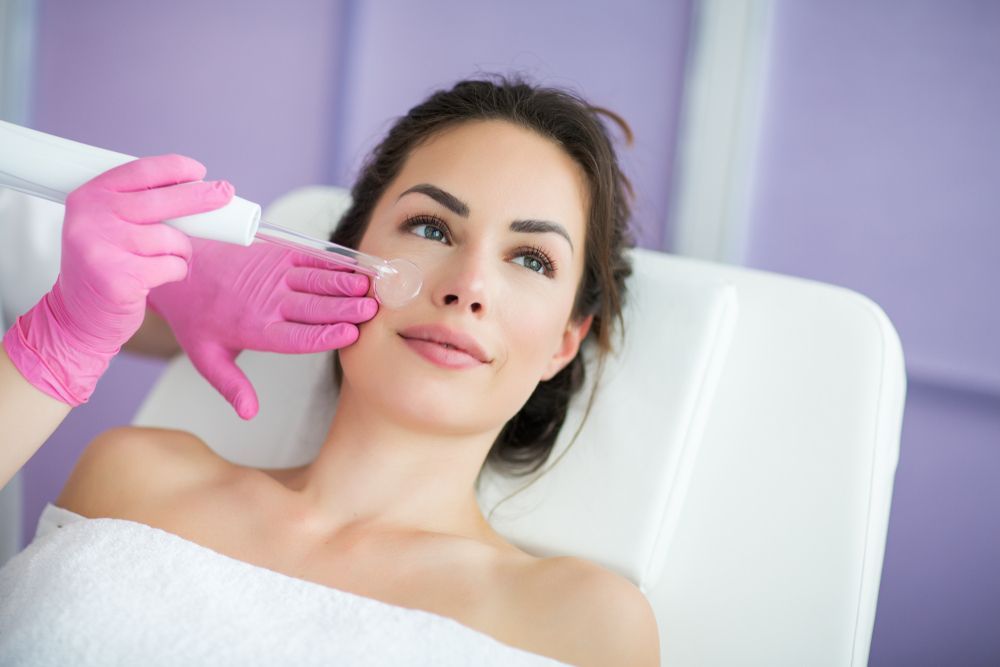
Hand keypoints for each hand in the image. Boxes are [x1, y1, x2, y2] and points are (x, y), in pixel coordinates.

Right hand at [2, 154, 233, 404]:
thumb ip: (139, 206)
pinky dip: (177, 271)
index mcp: (89, 197)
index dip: (175, 168)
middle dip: (200, 197)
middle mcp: (91, 218)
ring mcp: (103, 249)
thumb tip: (196, 190)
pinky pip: (172, 266)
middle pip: (161, 201)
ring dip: (182, 250)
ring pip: (172, 238)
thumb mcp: (109, 226)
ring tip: (167, 260)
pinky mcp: (119, 279)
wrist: (77, 317)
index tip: (199, 171)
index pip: (139, 171)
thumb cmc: (105, 266)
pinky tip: (159, 277)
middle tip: (225, 193)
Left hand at [147, 238, 376, 419]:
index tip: (351, 334)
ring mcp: (273, 275)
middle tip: (372, 310)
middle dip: (345, 308)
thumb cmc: (196, 317)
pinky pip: (310, 258)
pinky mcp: (276, 254)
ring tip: (368, 289)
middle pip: (313, 307)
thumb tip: (250, 414)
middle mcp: (267, 301)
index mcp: (255, 329)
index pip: (297, 336)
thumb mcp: (206, 358)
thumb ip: (231, 386)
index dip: (326, 335)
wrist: (179, 268)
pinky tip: (354, 269)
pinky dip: (333, 264)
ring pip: (315, 280)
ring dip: (343, 284)